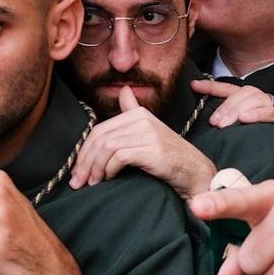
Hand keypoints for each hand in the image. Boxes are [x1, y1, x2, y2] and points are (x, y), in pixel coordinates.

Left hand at [69, 86, 219, 197]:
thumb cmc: (170, 157)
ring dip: (95, 168)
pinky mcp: (152, 149)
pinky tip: (108, 179)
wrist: (196, 173)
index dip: (84, 150)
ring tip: (92, 183)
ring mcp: (149, 133)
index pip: (100, 130)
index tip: (77, 170)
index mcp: (139, 114)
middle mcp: (143, 119)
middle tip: (78, 181)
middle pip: (100, 138)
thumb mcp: (150, 131)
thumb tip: (123, 90)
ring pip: (107, 148)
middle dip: (84, 161)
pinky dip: (109, 170)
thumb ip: (134, 111)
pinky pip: (119, 157)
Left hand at [193, 79, 273, 164]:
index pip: (230, 91)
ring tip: (224, 124)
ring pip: (256, 99)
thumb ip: (233, 134)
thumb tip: (208, 139)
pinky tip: (245, 119)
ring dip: (237, 109)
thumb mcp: (249, 140)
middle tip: (214, 123)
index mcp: (253, 105)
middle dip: (225, 106)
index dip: (212, 87)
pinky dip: (258, 113)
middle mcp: (265, 102)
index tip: (193, 85)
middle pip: (242, 94)